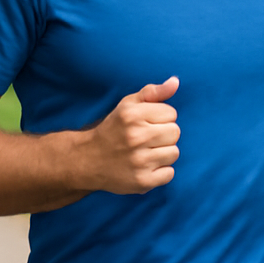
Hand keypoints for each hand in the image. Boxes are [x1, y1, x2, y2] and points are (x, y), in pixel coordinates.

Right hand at [84, 76, 180, 193]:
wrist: (88, 160)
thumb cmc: (113, 129)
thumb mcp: (127, 105)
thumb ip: (152, 92)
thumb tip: (175, 81)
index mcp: (132, 115)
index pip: (171, 113)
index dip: (161, 118)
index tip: (147, 124)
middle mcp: (136, 137)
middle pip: (175, 132)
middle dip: (164, 135)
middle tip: (147, 139)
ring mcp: (139, 161)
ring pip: (174, 153)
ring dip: (163, 153)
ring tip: (146, 153)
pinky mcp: (142, 181)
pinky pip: (170, 173)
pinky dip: (160, 172)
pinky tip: (146, 167)